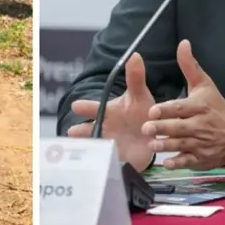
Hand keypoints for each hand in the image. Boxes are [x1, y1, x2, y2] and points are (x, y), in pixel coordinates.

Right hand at [66, 53, 155, 171]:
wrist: (153, 137)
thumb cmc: (142, 113)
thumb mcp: (140, 96)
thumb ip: (136, 78)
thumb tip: (134, 55)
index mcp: (108, 112)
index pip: (93, 108)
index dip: (85, 107)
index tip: (76, 105)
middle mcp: (105, 129)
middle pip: (89, 131)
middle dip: (81, 131)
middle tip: (72, 131)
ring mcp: (110, 145)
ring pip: (96, 148)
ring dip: (92, 149)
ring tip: (81, 154)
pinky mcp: (118, 161)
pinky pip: (109, 164)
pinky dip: (105, 167)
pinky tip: (99, 170)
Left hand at [142, 40, 224, 169]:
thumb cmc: (215, 107)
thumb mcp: (204, 85)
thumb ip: (190, 66)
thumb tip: (183, 43)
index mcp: (200, 106)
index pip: (181, 108)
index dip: (167, 109)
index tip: (152, 109)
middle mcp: (200, 125)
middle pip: (179, 127)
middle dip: (162, 128)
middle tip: (145, 128)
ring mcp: (201, 144)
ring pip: (182, 145)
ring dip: (166, 146)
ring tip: (151, 145)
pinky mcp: (202, 159)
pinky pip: (189, 161)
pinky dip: (178, 163)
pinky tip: (167, 163)